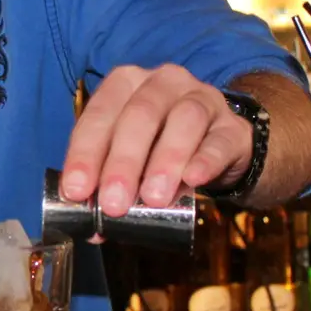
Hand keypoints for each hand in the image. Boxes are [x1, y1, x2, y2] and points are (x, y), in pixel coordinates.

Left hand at [61, 64, 253, 216]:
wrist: (218, 145)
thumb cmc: (159, 145)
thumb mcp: (129, 153)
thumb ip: (107, 180)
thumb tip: (91, 229)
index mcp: (126, 82)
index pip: (100, 113)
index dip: (85, 152)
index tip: (76, 191)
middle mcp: (163, 81)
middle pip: (140, 115)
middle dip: (123, 162)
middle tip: (114, 203)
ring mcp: (203, 99)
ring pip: (184, 120)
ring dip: (165, 160)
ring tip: (153, 198)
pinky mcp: (234, 127)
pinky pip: (221, 140)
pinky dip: (206, 160)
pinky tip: (193, 180)